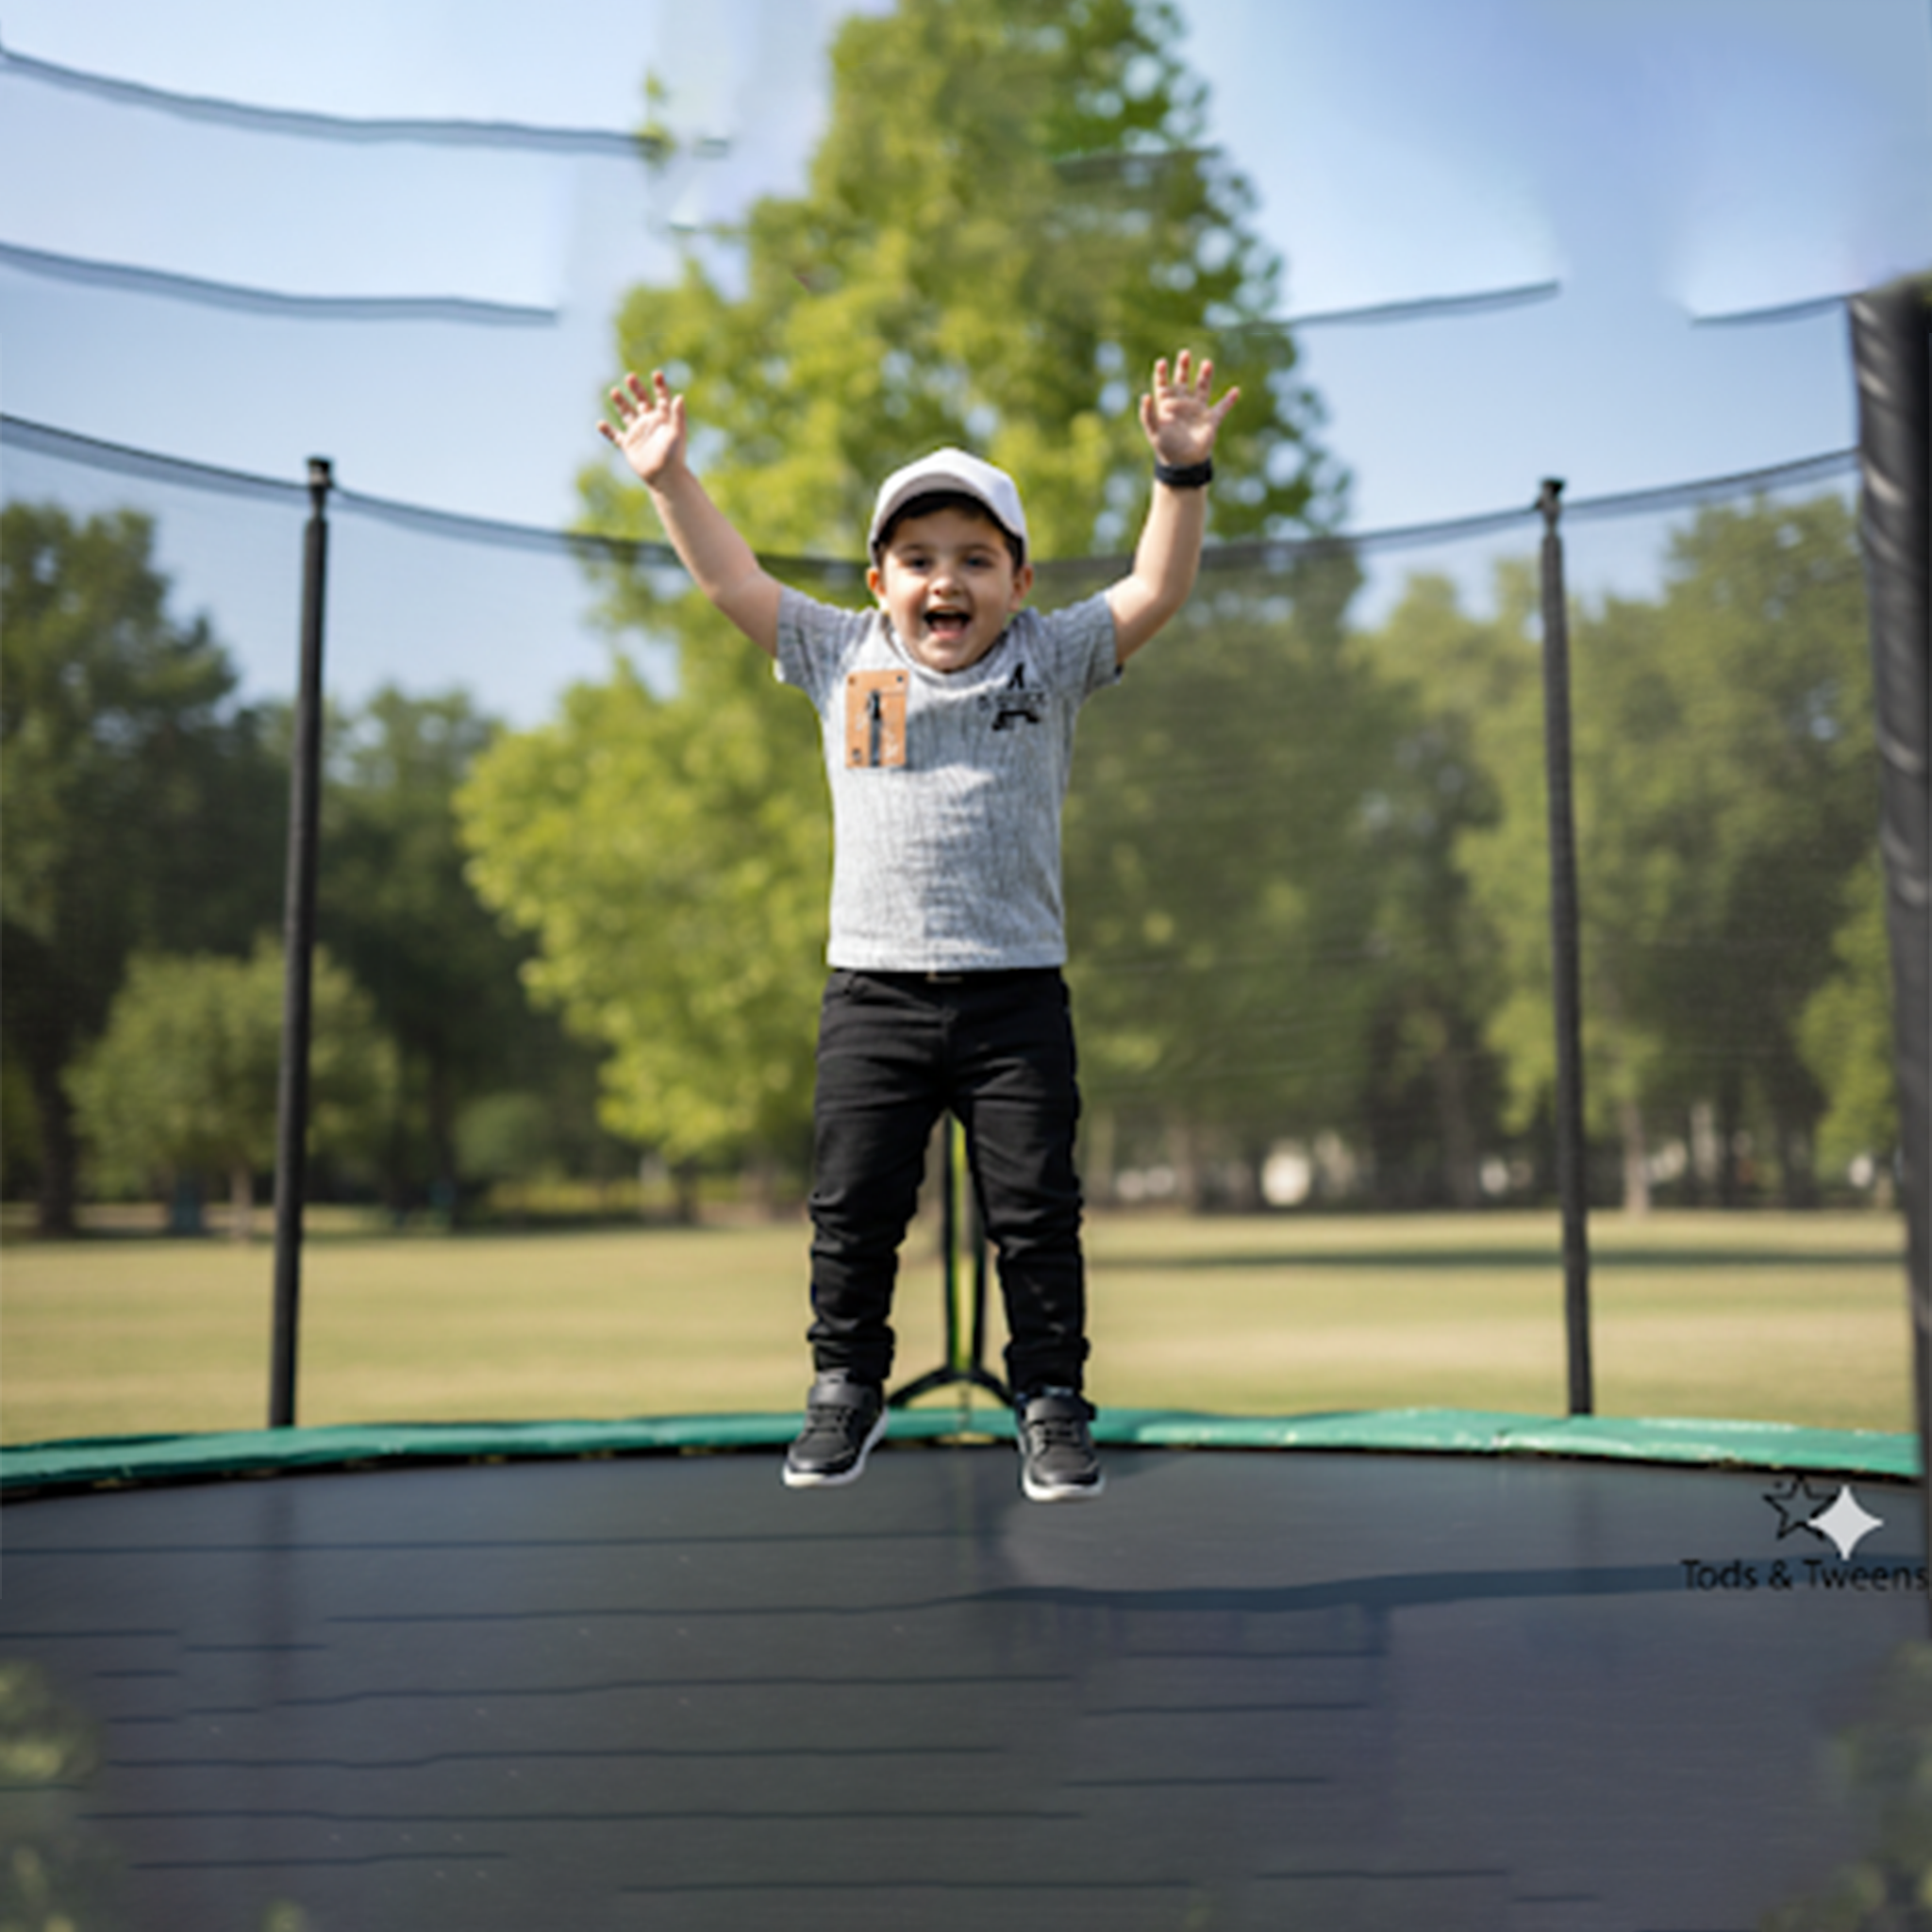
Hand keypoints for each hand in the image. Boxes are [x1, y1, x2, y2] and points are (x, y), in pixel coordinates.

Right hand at [598, 369, 686, 484]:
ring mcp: (638, 433)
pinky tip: (600, 423)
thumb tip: (680, 396)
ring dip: (621, 402)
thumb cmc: (674, 455)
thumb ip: (678, 414)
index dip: (659, 385)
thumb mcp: (677, 432)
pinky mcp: (628, 445)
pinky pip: (615, 436)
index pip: (661, 397)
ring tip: (614, 391)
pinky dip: (607, 430)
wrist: (665, 477)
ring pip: (627, 413)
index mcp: (663, 418)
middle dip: (636, 388)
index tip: (657, 374)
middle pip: (641, 401)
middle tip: (630, 376)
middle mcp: (650, 422)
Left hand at [1138, 350, 1238, 467]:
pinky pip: (1222, 408)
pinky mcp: (1210, 419)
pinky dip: (1229, 400)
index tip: (1162, 362)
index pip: (1164, 384)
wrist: (1182, 463)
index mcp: (1167, 403)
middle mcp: (1183, 402)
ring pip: (1203, 388)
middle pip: (1183, 380)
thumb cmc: (1165, 445)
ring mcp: (1197, 410)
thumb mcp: (1153, 430)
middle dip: (1183, 367)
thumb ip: (1147, 414)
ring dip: (1205, 376)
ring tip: (1207, 363)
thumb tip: (1144, 396)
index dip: (1162, 373)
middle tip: (1184, 353)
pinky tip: (1235, 391)